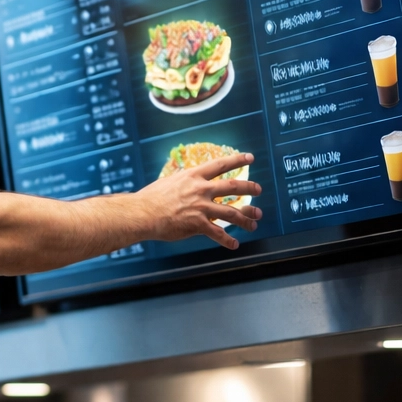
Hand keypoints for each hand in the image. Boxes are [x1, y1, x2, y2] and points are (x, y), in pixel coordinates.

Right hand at [131, 152, 262, 249]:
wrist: (143, 214)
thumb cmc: (150, 198)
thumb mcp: (169, 182)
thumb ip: (184, 182)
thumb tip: (187, 182)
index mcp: (193, 176)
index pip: (221, 165)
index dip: (237, 160)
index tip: (250, 158)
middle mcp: (200, 189)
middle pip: (233, 186)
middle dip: (249, 188)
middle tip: (258, 189)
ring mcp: (201, 207)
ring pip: (231, 212)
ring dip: (246, 218)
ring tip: (255, 222)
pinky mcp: (198, 224)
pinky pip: (218, 233)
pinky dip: (228, 240)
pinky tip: (234, 244)